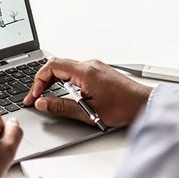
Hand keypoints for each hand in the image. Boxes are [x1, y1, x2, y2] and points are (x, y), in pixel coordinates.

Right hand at [23, 58, 152, 127]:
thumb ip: (62, 107)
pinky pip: (75, 72)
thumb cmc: (124, 107)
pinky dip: (65, 81)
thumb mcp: (88, 112)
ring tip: (49, 98)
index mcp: (86, 72)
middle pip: (56, 66)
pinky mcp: (99, 72)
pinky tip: (65, 94)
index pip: (52, 67)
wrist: (144, 104)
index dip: (38, 81)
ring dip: (54, 81)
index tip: (34, 96)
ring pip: (65, 68)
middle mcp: (90, 65)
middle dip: (43, 82)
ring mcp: (95, 67)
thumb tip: (43, 103)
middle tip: (36, 98)